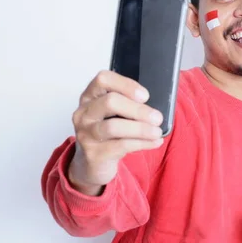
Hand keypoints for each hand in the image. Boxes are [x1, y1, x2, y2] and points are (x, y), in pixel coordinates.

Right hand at [67, 70, 164, 193]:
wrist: (95, 163)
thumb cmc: (109, 133)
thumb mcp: (116, 114)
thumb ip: (130, 105)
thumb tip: (155, 108)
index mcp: (90, 96)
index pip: (103, 79)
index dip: (126, 85)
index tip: (145, 96)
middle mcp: (84, 112)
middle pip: (110, 101)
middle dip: (138, 109)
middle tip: (157, 117)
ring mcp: (85, 133)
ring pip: (114, 126)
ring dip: (140, 128)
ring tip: (157, 132)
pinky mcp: (93, 153)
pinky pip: (120, 146)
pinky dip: (142, 143)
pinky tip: (154, 142)